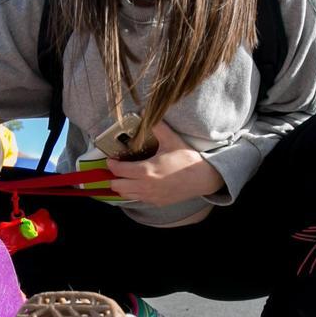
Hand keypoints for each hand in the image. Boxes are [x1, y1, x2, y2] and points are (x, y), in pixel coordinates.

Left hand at [104, 122, 224, 206]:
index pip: (118, 170)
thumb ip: (157, 126)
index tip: (112, 158)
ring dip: (123, 186)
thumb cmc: (187, 160)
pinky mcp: (156, 202)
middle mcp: (145, 186)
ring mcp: (150, 196)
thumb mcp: (171, 140)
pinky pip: (138, 199)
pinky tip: (140, 183)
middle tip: (118, 168)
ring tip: (126, 176)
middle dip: (113, 177)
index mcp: (146, 171)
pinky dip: (134, 192)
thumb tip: (146, 114)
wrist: (204, 178)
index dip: (111, 164)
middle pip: (116, 186)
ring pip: (125, 195)